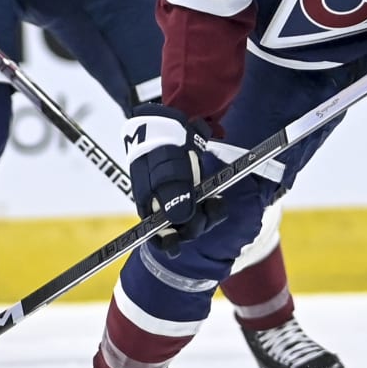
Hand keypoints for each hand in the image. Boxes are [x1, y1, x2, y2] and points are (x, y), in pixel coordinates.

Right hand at [122, 103, 225, 252]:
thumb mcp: (165, 171)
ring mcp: (180, 198)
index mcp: (149, 206)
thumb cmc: (162, 147)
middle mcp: (163, 206)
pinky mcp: (194, 190)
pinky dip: (212, 206)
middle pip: (181, 229)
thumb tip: (182, 220)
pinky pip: (206, 207)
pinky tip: (216, 199)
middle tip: (206, 209)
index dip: (166, 243)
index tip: (176, 247)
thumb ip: (173, 196)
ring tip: (215, 203)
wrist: (170, 120)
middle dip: (195, 225)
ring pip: (196, 219)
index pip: (156, 236)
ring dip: (208, 216)